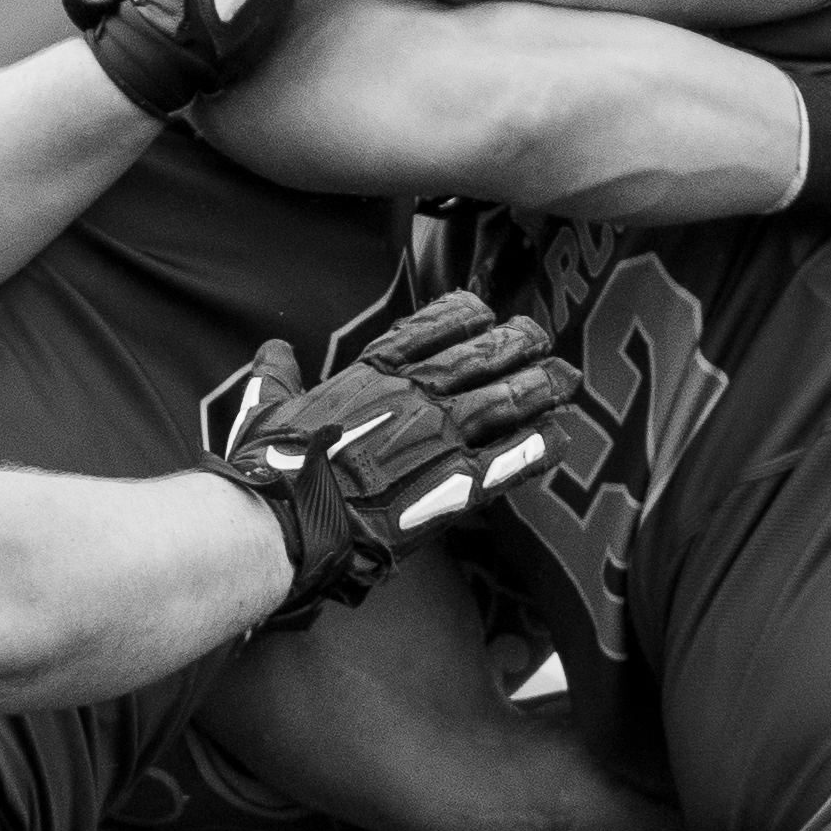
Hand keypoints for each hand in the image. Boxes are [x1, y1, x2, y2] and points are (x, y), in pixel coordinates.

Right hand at [207, 293, 580, 628]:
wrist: (286, 521)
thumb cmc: (271, 469)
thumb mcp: (266, 407)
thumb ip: (276, 375)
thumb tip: (272, 352)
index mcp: (371, 377)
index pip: (426, 330)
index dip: (461, 315)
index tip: (484, 309)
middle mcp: (413, 399)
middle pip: (477, 358)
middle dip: (513, 343)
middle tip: (539, 335)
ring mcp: (439, 440)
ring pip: (504, 402)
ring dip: (538, 386)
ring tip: (565, 377)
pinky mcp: (454, 488)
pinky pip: (510, 461)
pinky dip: (538, 447)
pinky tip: (561, 437)